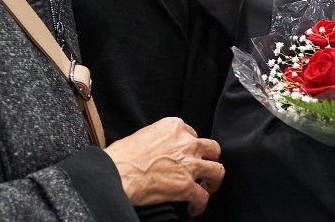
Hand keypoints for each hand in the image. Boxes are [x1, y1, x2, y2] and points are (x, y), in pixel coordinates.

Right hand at [105, 117, 223, 215]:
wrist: (116, 173)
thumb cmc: (121, 156)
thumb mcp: (143, 135)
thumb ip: (159, 140)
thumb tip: (159, 151)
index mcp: (174, 127)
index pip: (192, 134)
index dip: (191, 146)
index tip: (186, 155)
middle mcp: (186, 143)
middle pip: (212, 149)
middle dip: (210, 159)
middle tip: (204, 169)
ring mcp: (189, 164)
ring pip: (217, 170)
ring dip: (213, 181)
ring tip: (207, 188)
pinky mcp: (186, 186)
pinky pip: (202, 197)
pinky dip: (200, 204)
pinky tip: (193, 208)